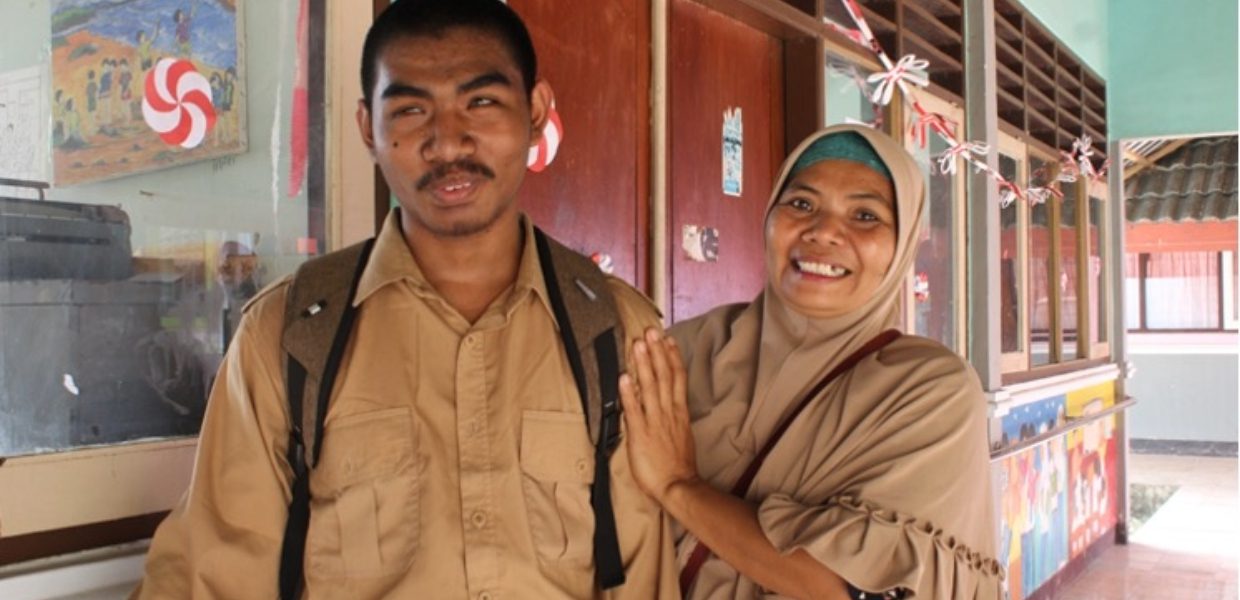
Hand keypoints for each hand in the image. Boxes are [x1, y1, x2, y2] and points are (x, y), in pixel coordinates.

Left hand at [619, 328, 699, 504]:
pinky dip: (629, 394)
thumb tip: (666, 402)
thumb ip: (672, 416)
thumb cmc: (678, 465)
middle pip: (663, 376)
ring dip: (643, 364)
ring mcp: (654, 422)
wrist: (678, 486)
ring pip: (650, 387)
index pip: (677, 378)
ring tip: (638, 345)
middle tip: (650, 331)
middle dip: (656, 352)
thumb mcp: (680, 435)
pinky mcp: (640, 434)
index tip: (667, 339)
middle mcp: (668, 412)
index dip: (672, 357)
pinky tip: (623, 378)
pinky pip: (634, 411)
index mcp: (679, 412)